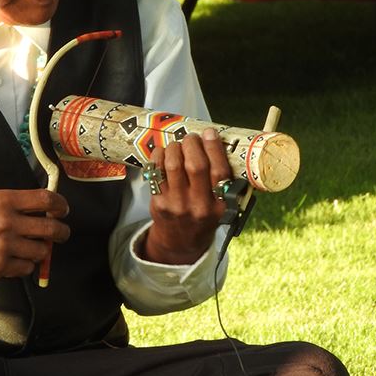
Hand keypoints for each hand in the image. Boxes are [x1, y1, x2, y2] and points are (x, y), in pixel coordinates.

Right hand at [0, 189, 69, 284]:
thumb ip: (14, 204)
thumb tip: (44, 209)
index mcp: (3, 200)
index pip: (46, 200)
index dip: (60, 205)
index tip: (63, 211)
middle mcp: (6, 222)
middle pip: (51, 228)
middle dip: (62, 232)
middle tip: (62, 234)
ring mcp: (2, 246)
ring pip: (41, 251)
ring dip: (42, 251)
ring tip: (35, 248)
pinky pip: (25, 269)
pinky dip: (25, 265)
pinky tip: (16, 260)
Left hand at [139, 128, 231, 265]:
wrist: (180, 242)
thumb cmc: (203, 216)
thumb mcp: (219, 205)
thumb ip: (220, 180)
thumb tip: (214, 141)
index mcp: (219, 204)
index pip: (219, 171)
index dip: (214, 148)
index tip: (210, 133)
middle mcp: (198, 205)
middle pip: (195, 166)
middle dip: (192, 144)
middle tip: (191, 138)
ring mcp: (176, 205)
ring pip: (173, 166)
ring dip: (174, 148)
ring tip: (177, 145)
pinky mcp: (158, 203)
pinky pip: (155, 173)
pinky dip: (158, 157)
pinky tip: (162, 153)